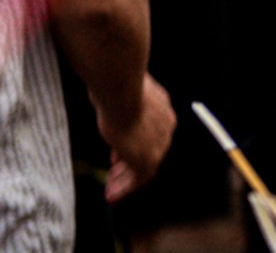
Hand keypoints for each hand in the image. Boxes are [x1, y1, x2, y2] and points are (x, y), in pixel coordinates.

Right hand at [96, 73, 173, 200]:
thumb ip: (119, 101)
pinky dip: (125, 189)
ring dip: (126, 181)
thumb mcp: (121, 94)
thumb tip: (104, 95)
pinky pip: (137, 180)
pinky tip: (111, 195)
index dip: (133, 145)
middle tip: (116, 175)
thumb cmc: (118, 87)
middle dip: (130, 165)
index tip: (119, 156)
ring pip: (143, 169)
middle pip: (149, 152)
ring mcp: (158, 144)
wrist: (122, 92)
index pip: (151, 134)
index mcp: (162, 111)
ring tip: (111, 191)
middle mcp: (165, 128)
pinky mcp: (146, 158)